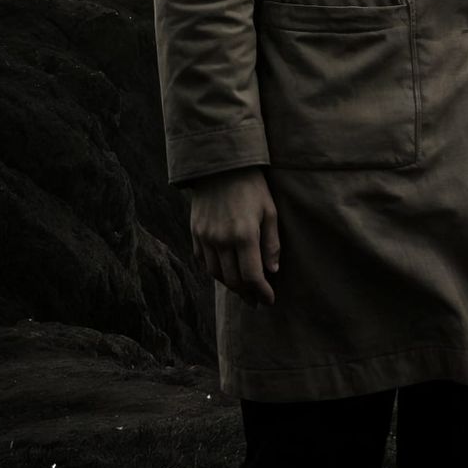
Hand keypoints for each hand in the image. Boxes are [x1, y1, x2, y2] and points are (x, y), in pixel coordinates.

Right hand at [184, 165, 279, 306]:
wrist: (221, 167)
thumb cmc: (253, 187)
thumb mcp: (270, 211)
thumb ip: (272, 243)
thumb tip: (272, 271)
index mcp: (244, 235)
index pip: (252, 276)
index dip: (261, 292)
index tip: (269, 300)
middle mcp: (221, 240)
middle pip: (232, 280)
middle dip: (246, 293)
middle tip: (257, 300)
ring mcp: (205, 238)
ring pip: (216, 274)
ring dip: (230, 285)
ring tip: (243, 289)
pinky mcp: (195, 233)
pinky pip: (203, 261)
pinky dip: (215, 271)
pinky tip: (226, 272)